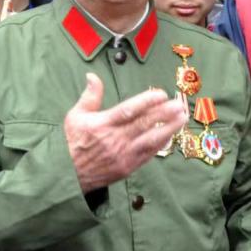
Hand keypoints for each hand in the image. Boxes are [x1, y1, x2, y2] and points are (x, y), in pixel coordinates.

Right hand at [64, 73, 186, 191]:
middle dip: (163, 113)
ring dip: (169, 128)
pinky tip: (171, 134)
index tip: (161, 93)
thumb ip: (89, 96)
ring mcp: (123, 155)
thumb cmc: (72, 142)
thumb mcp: (75, 116)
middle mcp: (114, 140)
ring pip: (150, 140)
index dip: (146, 101)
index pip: (128, 110)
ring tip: (182, 118)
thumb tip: (92, 76)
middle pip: (143, 124)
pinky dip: (161, 144)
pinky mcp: (128, 167)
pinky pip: (148, 154)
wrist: (68, 175)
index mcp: (102, 124)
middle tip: (178, 104)